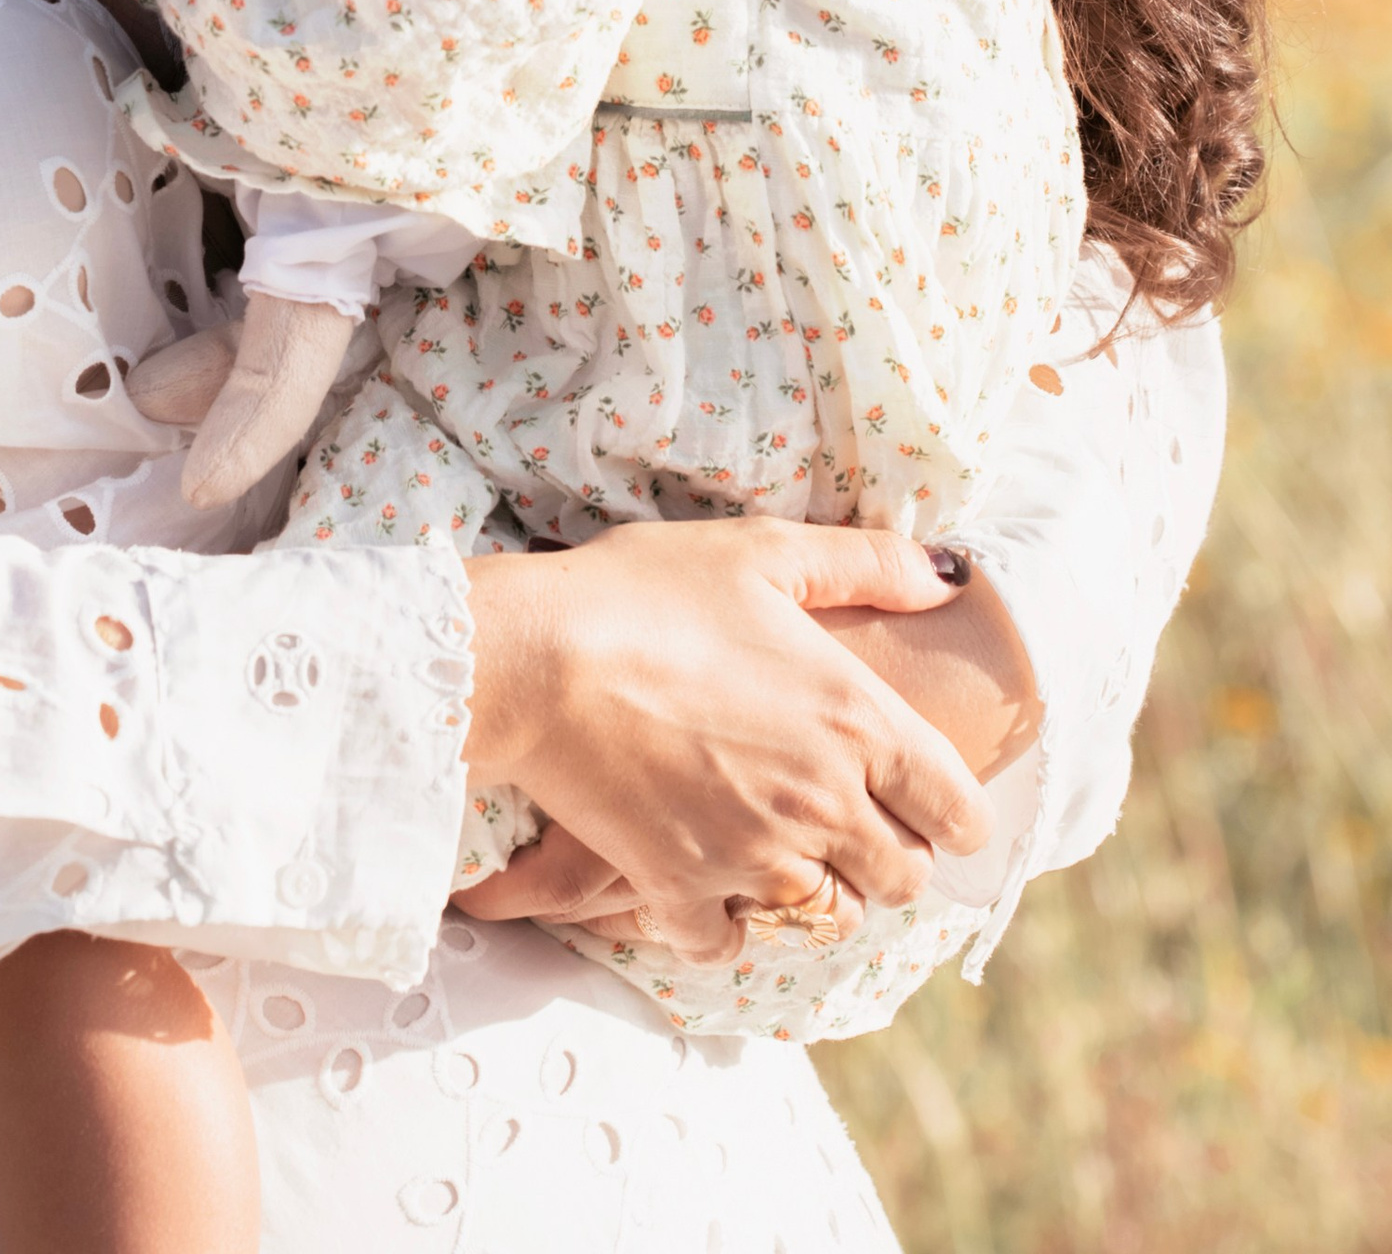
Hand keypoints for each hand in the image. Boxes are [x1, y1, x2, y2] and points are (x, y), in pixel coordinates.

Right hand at [458, 518, 986, 962]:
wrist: (537, 658)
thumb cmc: (647, 592)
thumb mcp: (761, 551)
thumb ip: (865, 562)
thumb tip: (947, 579)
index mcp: (857, 723)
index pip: (957, 811)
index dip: (953, 811)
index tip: (930, 801)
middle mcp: (823, 804)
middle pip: (904, 877)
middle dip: (890, 854)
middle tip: (852, 820)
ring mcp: (754, 857)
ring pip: (830, 919)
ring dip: (820, 894)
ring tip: (786, 854)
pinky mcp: (682, 889)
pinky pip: (730, 942)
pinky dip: (727, 924)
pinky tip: (709, 885)